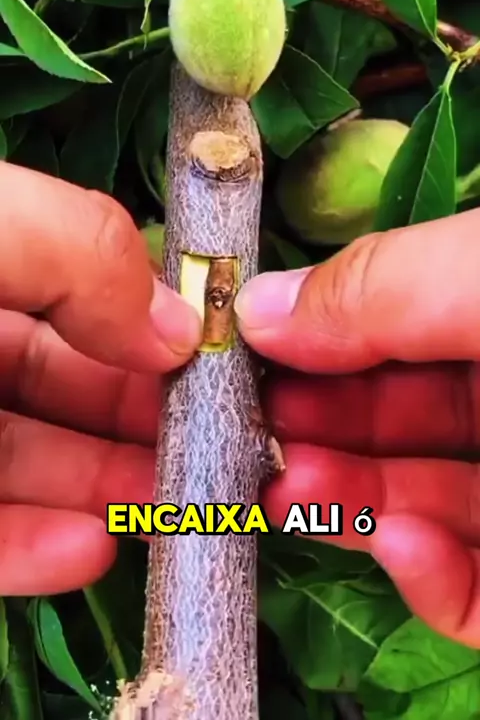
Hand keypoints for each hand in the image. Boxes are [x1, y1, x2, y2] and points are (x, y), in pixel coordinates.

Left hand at [0, 161, 200, 595]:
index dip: (150, 326)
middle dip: (144, 421)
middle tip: (219, 452)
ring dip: (105, 492)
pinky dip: (31, 550)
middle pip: (64, 385)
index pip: (78, 292)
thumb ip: (84, 254)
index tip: (217, 365)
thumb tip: (180, 328)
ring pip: (28, 465)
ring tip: (176, 509)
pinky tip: (90, 550)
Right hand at [236, 209, 479, 648]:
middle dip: (312, 428)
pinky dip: (425, 576)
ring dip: (345, 500)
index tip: (245, 354)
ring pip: (416, 507)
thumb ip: (378, 287)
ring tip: (291, 490)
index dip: (316, 341)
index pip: (394, 329)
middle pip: (392, 422)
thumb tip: (255, 307)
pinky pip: (467, 592)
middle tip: (249, 436)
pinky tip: (404, 545)